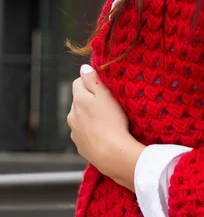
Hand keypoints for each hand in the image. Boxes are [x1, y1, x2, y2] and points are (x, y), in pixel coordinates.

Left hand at [67, 64, 145, 190]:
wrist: (112, 154)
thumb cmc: (112, 122)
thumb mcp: (105, 95)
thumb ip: (93, 79)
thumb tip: (83, 68)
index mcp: (78, 100)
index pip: (78, 82)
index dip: (90, 81)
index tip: (104, 87)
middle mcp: (72, 115)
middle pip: (79, 100)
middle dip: (90, 99)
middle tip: (108, 104)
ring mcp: (75, 132)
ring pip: (81, 117)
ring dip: (90, 115)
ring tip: (108, 121)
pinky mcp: (80, 145)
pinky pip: (85, 132)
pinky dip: (92, 131)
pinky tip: (104, 134)